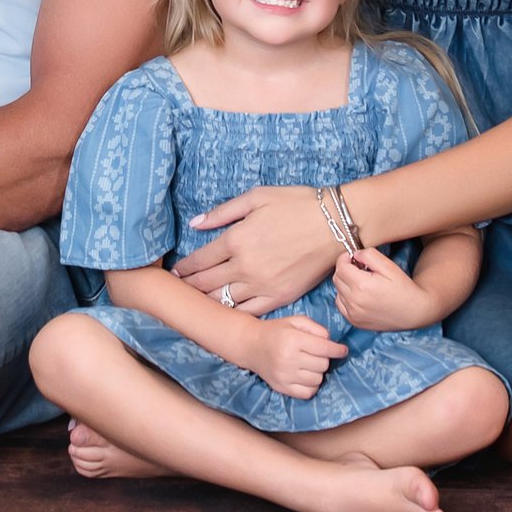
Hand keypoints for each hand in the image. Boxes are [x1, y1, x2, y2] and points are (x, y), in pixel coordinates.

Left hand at [176, 186, 340, 313]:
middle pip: (206, 284)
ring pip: (224, 302)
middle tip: (177, 291)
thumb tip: (195, 223)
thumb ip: (223, 212)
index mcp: (236, 239)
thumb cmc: (297, 204)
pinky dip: (233, 314)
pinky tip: (225, 313)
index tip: (175, 272)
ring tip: (195, 304)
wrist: (336, 224)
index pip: (200, 260)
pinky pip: (249, 312)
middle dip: (188, 287)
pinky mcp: (279, 297)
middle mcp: (244, 266)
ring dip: (206, 303)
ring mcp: (262, 285)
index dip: (184, 268)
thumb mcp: (257, 197)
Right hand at [237, 315, 348, 398]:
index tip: (343, 350)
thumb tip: (330, 342)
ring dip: (318, 372)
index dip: (337, 350)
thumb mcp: (295, 321)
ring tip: (309, 364)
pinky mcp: (281, 388)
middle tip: (316, 353)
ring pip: (317, 379)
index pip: (324, 348)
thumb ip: (315, 328)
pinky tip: (306, 376)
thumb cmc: (276, 331)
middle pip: (323, 364)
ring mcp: (284, 376)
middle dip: (324, 358)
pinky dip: (311, 385)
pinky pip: (308, 393)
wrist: (250, 345)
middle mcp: (288, 359)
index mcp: (292, 339)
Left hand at [331, 246, 440, 331]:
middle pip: (337, 278)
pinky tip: (360, 295)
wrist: (414, 312)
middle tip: (360, 268)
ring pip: (337, 291)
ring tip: (362, 282)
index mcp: (362, 286)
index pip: (340, 266)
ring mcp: (353, 314)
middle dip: (345, 269)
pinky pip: (341, 304)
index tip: (354, 257)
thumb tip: (354, 254)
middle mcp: (354, 301)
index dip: (345, 258)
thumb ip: (369, 255)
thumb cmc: (403, 288)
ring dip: (345, 283)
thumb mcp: (389, 266)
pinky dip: (346, 297)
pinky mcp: (354, 321)